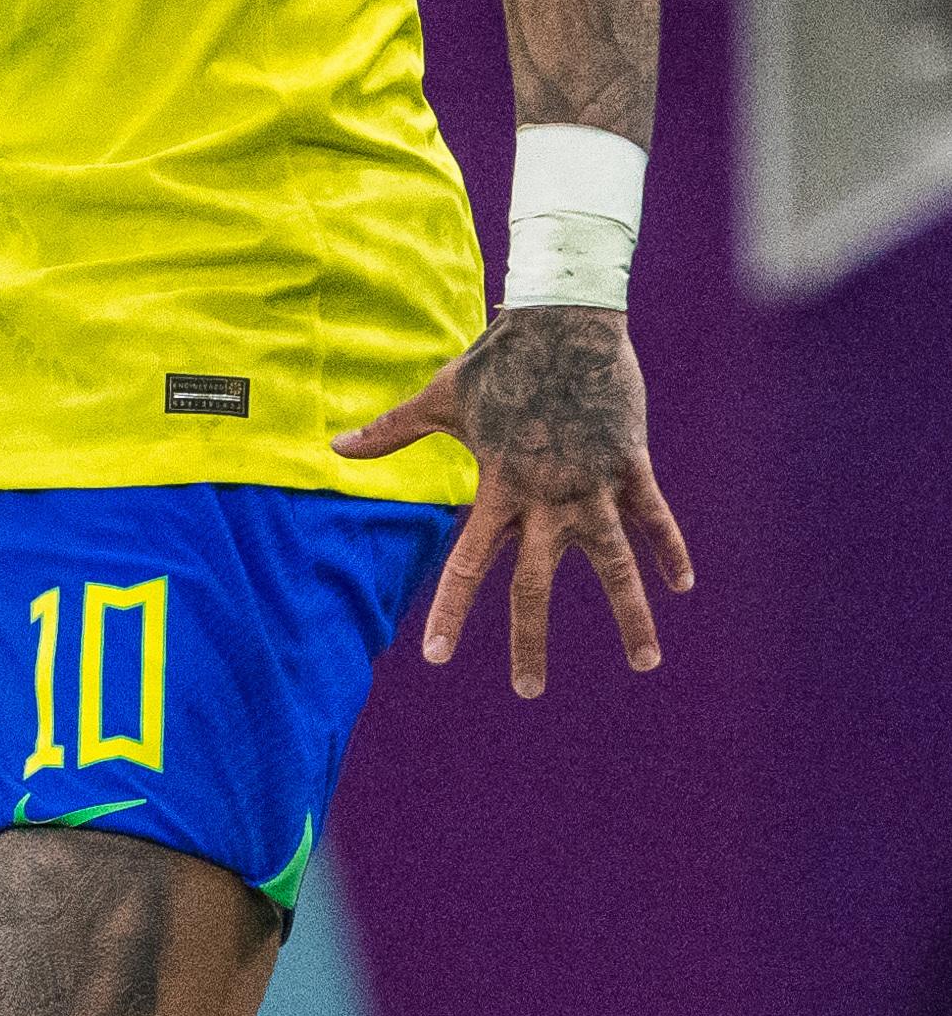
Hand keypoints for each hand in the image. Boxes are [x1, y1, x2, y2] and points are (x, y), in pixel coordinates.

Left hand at [335, 306, 695, 699]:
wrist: (563, 323)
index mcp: (497, 488)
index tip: (435, 658)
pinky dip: (669, 551)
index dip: (450, 612)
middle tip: (526, 692)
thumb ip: (390, 431)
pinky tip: (681, 586)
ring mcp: (592, 485)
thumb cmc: (497, 362)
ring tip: (644, 664)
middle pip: (533, 586)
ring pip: (613, 566)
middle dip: (528, 642)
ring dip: (629, 616)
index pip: (466, 564)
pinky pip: (654, 519)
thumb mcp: (439, 398)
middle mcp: (544, 498)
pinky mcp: (629, 467)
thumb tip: (334, 447)